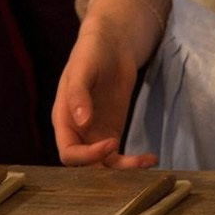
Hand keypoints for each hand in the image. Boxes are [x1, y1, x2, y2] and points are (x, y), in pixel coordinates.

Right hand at [52, 0, 162, 168]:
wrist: (111, 43)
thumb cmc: (91, 52)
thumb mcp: (83, 68)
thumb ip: (79, 94)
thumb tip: (81, 122)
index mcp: (63, 119)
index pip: (69, 152)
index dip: (87, 156)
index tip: (110, 143)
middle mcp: (77, 132)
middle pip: (86, 166)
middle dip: (107, 170)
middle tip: (133, 163)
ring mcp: (95, 134)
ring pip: (104, 165)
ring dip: (124, 169)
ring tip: (146, 162)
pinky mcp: (112, 131)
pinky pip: (118, 155)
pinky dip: (133, 161)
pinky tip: (151, 158)